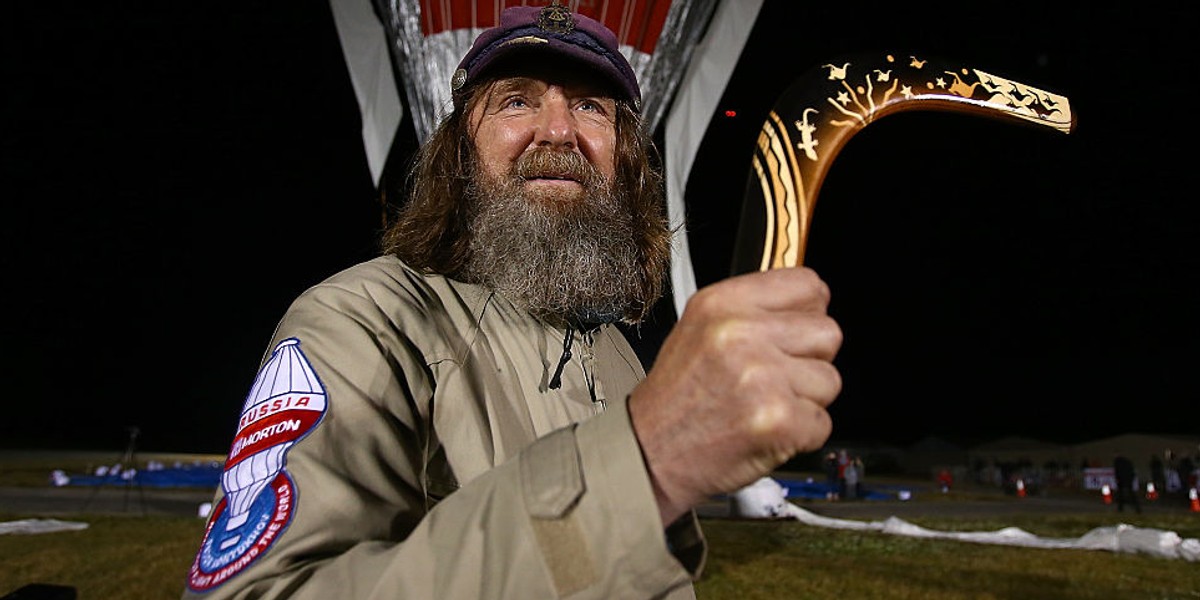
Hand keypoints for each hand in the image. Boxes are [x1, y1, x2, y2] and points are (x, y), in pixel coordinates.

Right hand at [629, 267, 841, 523]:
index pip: (809, 286)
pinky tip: (766, 431)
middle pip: (828, 333)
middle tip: (775, 378)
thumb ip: (752, 310)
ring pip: (830, 380)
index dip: (808, 313)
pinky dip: (801, 435)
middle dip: (809, 359)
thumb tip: (809, 305)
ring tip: (765, 406)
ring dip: (805, 400)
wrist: (650, 453)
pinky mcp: (779, 420)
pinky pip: (823, 423)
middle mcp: (742, 334)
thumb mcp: (699, 328)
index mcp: (722, 303)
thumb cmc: (677, 397)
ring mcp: (763, 377)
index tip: (795, 331)